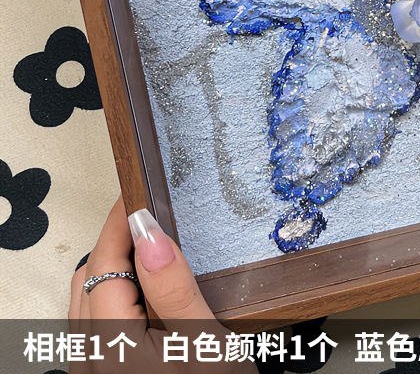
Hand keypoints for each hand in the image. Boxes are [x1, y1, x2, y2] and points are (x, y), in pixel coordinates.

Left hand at [70, 198, 256, 371]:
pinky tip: (140, 288)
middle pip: (88, 280)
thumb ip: (173, 287)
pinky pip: (93, 325)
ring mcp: (93, 373)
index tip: (137, 193)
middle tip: (145, 212)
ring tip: (145, 243)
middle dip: (113, 240)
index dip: (120, 222)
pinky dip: (111, 293)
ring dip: (110, 266)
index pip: (105, 263)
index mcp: (110, 347)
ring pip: (86, 302)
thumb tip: (150, 233)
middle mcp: (90, 362)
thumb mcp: (203, 340)